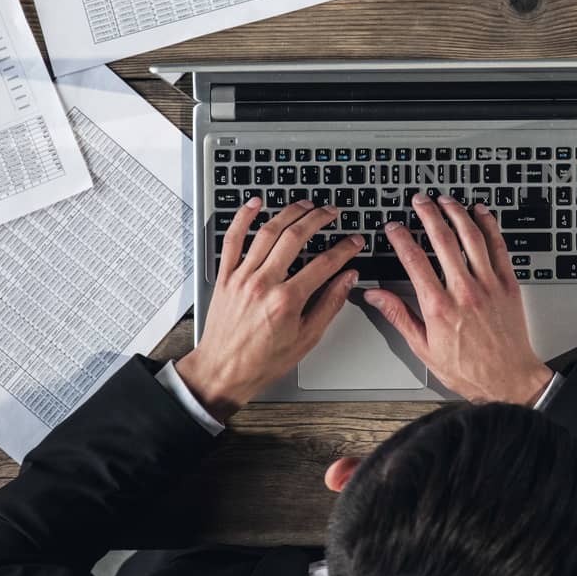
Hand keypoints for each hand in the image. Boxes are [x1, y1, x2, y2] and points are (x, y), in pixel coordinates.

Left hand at [178, 198, 364, 419]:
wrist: (222, 371)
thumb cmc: (262, 361)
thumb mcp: (306, 338)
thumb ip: (329, 304)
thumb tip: (347, 279)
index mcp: (287, 301)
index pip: (324, 263)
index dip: (344, 248)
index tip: (354, 241)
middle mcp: (263, 283)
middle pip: (296, 237)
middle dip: (318, 218)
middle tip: (332, 212)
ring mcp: (242, 277)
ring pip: (268, 232)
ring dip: (289, 212)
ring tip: (305, 204)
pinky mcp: (226, 276)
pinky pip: (232, 239)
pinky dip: (242, 218)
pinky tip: (255, 203)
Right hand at [363, 194, 552, 404]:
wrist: (508, 378)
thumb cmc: (468, 369)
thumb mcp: (423, 348)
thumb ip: (399, 316)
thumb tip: (375, 296)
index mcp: (439, 307)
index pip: (414, 260)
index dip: (401, 238)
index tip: (394, 227)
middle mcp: (464, 291)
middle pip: (443, 240)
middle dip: (428, 214)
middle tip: (419, 200)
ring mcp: (489, 285)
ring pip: (471, 237)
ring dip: (457, 213)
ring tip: (445, 200)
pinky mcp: (508, 284)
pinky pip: (499, 247)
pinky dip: (489, 226)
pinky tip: (481, 213)